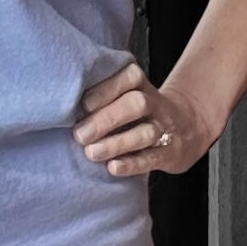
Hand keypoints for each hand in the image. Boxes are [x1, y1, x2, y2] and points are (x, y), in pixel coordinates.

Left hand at [72, 61, 218, 176]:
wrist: (185, 126)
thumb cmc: (137, 109)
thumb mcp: (123, 92)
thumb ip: (100, 94)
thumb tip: (61, 104)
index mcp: (138, 82)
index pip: (126, 78)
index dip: (105, 90)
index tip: (82, 105)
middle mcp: (153, 102)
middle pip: (135, 105)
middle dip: (107, 119)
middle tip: (80, 134)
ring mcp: (164, 128)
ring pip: (145, 133)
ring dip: (117, 143)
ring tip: (91, 153)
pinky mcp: (170, 153)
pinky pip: (152, 158)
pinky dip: (132, 163)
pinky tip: (113, 167)